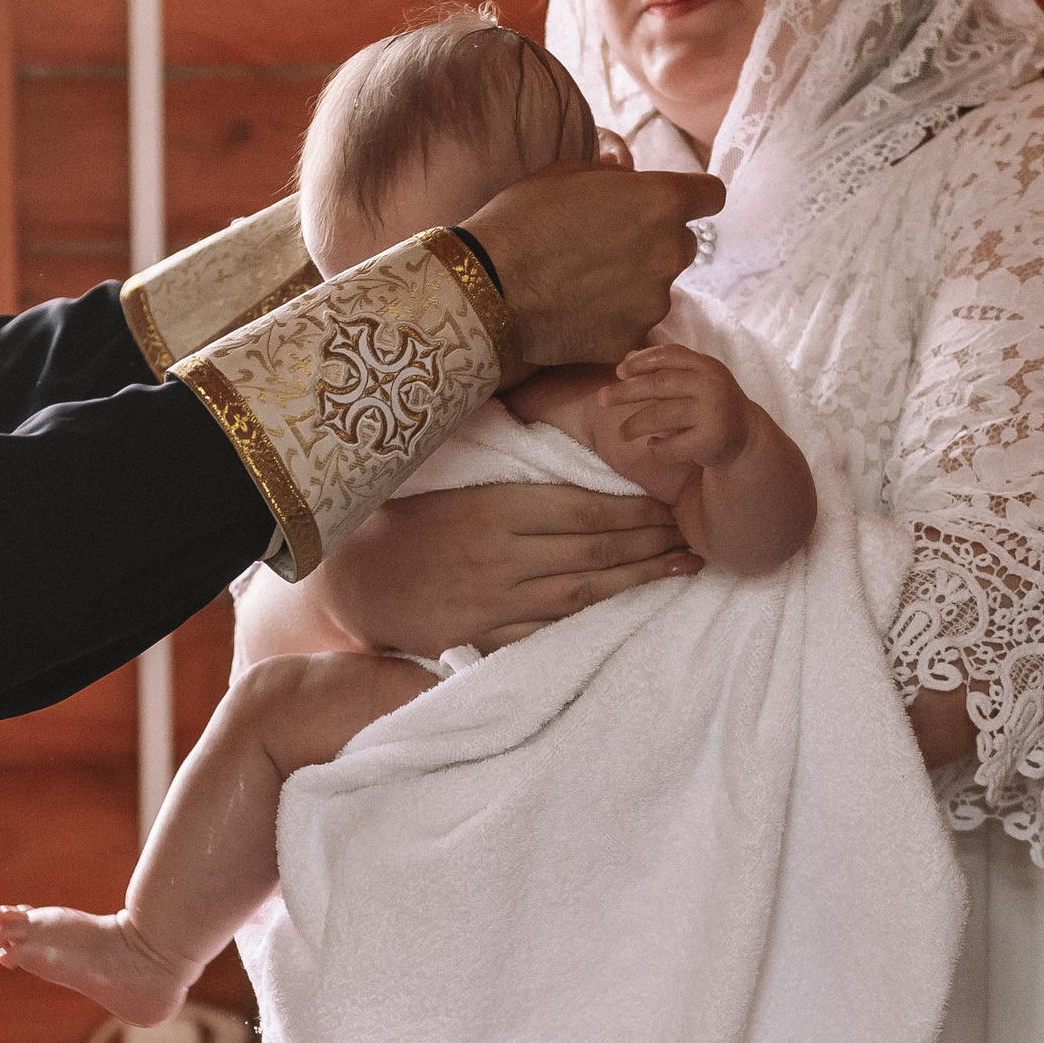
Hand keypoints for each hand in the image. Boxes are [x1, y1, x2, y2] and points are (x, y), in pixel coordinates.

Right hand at [263, 482, 698, 654]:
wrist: (350, 581)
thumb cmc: (397, 519)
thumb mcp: (444, 474)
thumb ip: (499, 459)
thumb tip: (540, 408)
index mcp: (494, 510)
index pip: (584, 510)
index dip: (635, 510)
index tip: (670, 501)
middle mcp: (502, 557)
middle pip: (595, 551)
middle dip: (651, 542)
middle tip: (694, 533)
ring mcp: (495, 601)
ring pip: (584, 593)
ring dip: (639, 581)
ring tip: (683, 569)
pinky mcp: (484, 634)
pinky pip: (549, 632)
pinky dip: (591, 624)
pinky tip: (626, 613)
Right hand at [456, 160, 721, 365]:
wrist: (485, 287)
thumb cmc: (521, 219)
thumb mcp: (564, 173)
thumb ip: (611, 170)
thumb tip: (626, 162)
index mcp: (661, 201)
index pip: (712, 195)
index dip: (693, 198)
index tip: (672, 206)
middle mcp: (669, 252)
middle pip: (684, 245)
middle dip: (655, 244)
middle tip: (607, 248)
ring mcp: (653, 301)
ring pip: (657, 288)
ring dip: (632, 285)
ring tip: (581, 284)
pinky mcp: (629, 339)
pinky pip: (630, 325)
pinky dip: (610, 320)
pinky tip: (573, 312)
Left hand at [598, 345, 754, 467]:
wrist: (747, 436)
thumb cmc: (710, 404)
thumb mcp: (693, 381)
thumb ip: (663, 370)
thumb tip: (625, 360)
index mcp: (706, 366)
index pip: (669, 355)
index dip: (641, 361)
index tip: (619, 372)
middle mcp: (711, 386)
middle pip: (660, 384)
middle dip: (626, 392)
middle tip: (602, 399)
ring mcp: (713, 413)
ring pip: (661, 416)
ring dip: (635, 424)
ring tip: (622, 433)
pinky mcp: (711, 440)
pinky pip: (672, 446)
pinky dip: (657, 448)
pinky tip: (653, 446)